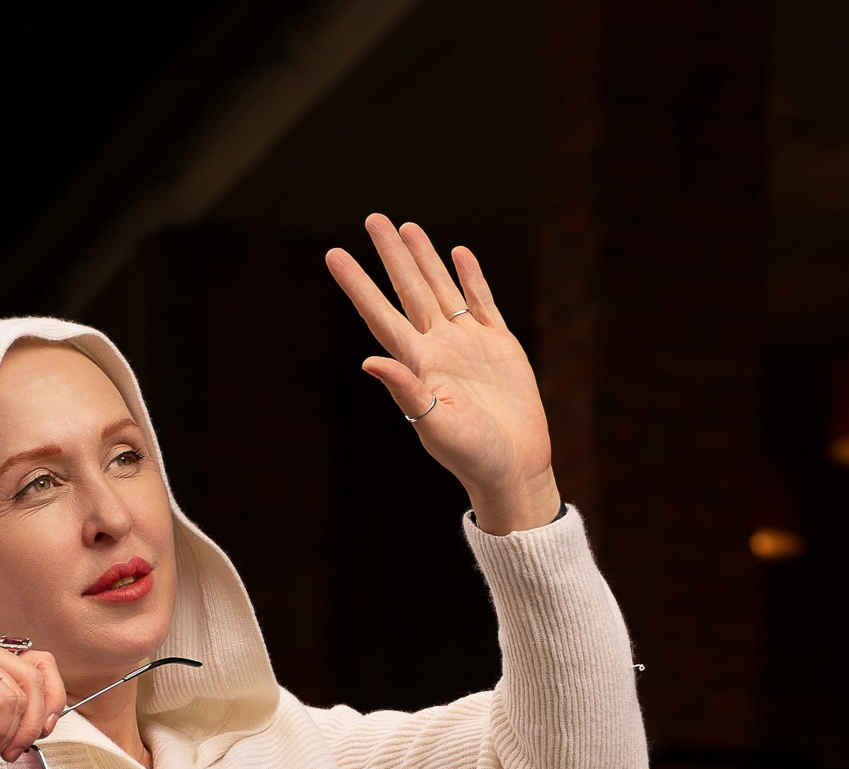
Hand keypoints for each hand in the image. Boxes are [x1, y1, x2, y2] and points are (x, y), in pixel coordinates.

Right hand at [0, 629, 66, 765]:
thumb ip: (0, 722)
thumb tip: (36, 731)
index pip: (39, 665)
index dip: (50, 701)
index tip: (37, 737)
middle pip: (41, 675)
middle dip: (35, 724)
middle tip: (10, 753)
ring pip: (26, 691)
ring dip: (10, 735)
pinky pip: (5, 699)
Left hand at [325, 215, 559, 534]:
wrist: (513, 469)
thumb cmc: (472, 456)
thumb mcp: (437, 426)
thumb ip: (406, 392)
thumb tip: (369, 361)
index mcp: (418, 366)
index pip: (380, 315)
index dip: (357, 285)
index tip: (334, 255)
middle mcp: (439, 349)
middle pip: (409, 291)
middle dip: (391, 255)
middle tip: (372, 218)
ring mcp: (469, 344)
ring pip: (441, 289)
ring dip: (424, 259)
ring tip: (407, 227)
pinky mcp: (500, 345)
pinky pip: (481, 302)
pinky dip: (471, 277)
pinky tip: (458, 253)